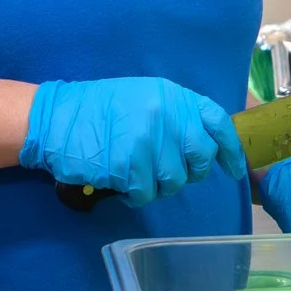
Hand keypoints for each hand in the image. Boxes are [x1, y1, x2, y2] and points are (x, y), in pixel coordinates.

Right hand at [21, 78, 245, 207]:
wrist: (57, 118)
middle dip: (189, 172)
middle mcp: (166, 114)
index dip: (230, 149)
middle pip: (199, 157)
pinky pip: (146, 192)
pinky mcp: (129, 165)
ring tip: (136, 174)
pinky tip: (121, 182)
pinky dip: (135, 194)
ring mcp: (148, 140)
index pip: (216, 122)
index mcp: (172, 95)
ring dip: (157, 185)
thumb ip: (175, 116)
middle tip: (167, 172)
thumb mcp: (143, 97)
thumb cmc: (99, 109)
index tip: (234, 169)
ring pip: (174, 180)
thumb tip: (203, 144)